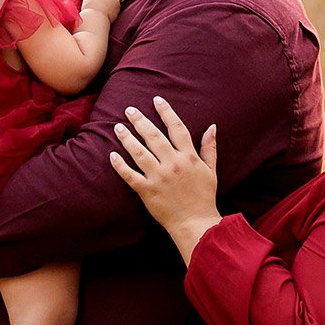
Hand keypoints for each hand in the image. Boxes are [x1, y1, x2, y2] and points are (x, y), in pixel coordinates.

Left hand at [110, 95, 221, 256]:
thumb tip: (212, 126)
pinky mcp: (147, 191)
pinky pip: (130, 176)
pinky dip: (120, 165)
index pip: (176, 128)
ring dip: (127, 138)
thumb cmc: (204, 197)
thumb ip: (209, 148)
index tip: (156, 100)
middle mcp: (173, 164)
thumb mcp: (211, 170)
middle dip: (140, 121)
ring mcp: (159, 178)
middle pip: (154, 136)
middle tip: (129, 109)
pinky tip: (112, 154)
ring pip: (139, 153)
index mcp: (189, 157)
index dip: (166, 112)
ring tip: (118, 127)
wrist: (196, 223)